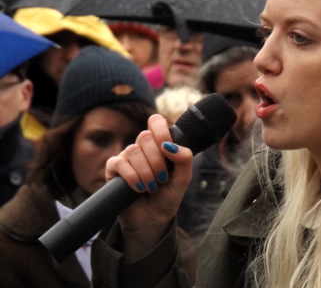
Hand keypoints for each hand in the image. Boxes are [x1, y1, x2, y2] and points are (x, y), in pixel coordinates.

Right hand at [105, 114, 192, 258]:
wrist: (152, 221)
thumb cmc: (167, 197)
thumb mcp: (183, 179)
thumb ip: (184, 159)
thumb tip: (170, 145)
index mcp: (159, 145)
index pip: (156, 121)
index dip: (161, 130)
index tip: (167, 148)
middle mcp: (142, 148)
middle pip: (145, 137)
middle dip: (156, 160)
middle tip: (161, 178)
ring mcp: (127, 157)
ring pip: (133, 150)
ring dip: (145, 172)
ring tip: (151, 187)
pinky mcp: (113, 170)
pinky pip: (119, 163)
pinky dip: (131, 176)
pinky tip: (138, 188)